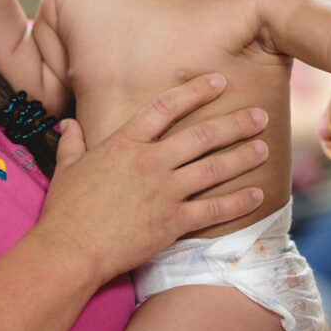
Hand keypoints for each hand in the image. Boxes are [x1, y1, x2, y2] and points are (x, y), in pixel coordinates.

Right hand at [35, 74, 268, 283]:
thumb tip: (68, 123)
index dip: (194, 91)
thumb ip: (73, 141)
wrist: (71, 249)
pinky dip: (238, 202)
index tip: (218, 82)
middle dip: (235, 123)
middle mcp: (150, 161)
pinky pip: (214, 210)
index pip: (166, 107)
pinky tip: (257, 194)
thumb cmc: (66, 209)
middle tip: (260, 115)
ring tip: (264, 147)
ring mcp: (165, 192)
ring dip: (243, 156)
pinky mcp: (173, 222)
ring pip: (214, 168)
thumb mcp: (66, 167)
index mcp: (125, 143)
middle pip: (202, 136)